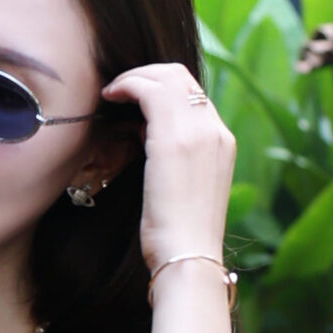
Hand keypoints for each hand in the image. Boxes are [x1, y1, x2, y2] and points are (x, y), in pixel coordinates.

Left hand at [99, 62, 233, 278]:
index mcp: (222, 143)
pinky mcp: (173, 138)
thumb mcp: (185, 188)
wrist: (188, 257)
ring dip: (135, 77)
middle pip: (182, 77)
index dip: (162, 91)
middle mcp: (215, 130)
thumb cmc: (180, 236)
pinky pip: (149, 90)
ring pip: (166, 76)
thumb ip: (175, 158)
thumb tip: (146, 134)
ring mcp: (198, 131)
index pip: (194, 96)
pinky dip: (127, 85)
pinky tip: (110, 96)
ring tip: (112, 91)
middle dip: (148, 75)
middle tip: (121, 89)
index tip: (136, 103)